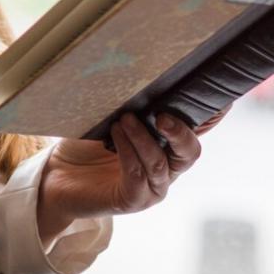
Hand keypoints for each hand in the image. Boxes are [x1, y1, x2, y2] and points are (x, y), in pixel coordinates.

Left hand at [36, 106, 230, 244]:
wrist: (56, 178)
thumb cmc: (85, 146)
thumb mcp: (109, 119)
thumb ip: (131, 104)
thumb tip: (141, 73)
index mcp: (166, 148)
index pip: (197, 131)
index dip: (212, 114)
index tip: (217, 96)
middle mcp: (166, 170)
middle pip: (190, 152)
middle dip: (181, 131)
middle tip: (162, 114)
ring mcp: (152, 188)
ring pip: (161, 163)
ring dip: (143, 138)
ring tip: (124, 119)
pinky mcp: (133, 200)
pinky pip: (137, 175)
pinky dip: (128, 151)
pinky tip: (114, 135)